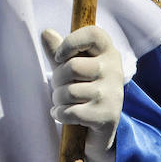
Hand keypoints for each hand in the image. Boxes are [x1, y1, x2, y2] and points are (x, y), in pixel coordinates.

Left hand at [41, 26, 122, 161]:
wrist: (99, 129)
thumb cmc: (83, 89)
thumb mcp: (69, 68)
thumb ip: (57, 51)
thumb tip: (46, 32)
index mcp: (108, 52)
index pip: (93, 34)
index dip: (70, 42)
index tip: (59, 57)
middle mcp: (114, 70)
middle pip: (73, 66)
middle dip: (57, 79)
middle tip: (60, 87)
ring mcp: (113, 94)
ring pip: (70, 91)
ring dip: (57, 99)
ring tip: (61, 102)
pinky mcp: (107, 116)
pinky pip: (71, 112)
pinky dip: (59, 114)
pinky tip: (62, 114)